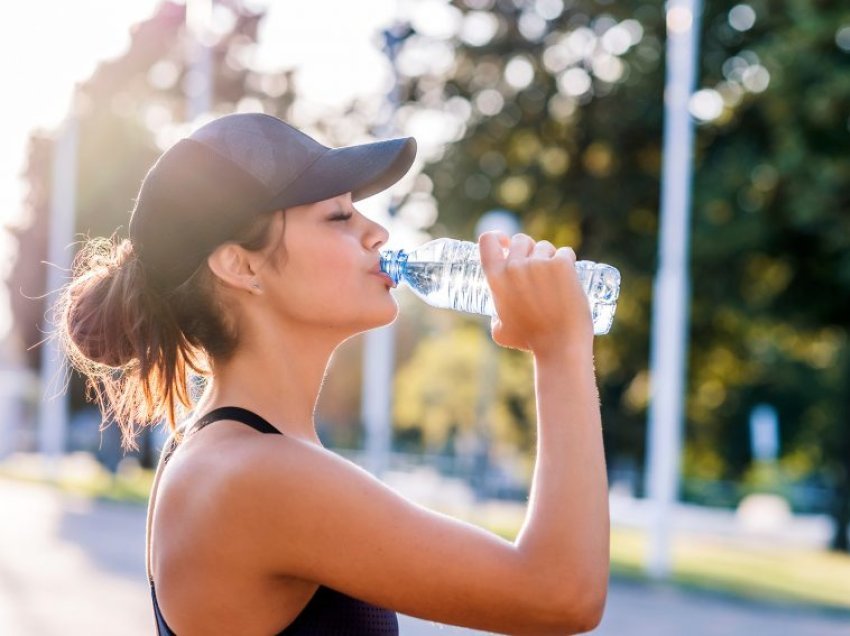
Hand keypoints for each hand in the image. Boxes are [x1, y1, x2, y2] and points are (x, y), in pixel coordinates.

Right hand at [479, 231, 592, 353]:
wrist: (559, 345)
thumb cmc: (530, 341)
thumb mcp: (500, 330)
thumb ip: (496, 315)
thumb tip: (498, 313)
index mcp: (496, 278)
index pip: (488, 240)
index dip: (497, 237)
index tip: (505, 243)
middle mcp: (514, 266)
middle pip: (520, 240)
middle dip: (529, 250)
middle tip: (538, 268)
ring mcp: (539, 263)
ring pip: (545, 246)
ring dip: (550, 257)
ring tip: (555, 280)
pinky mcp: (562, 264)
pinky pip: (565, 252)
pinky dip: (568, 261)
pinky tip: (570, 276)